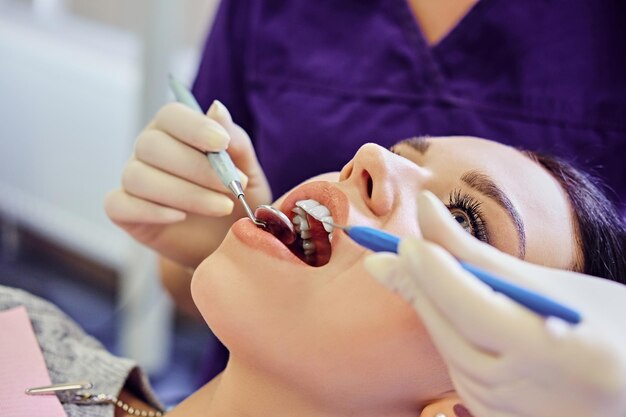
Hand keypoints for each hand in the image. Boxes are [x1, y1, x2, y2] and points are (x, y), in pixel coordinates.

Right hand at [105, 100, 270, 267]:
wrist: (228, 245)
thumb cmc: (237, 202)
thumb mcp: (248, 172)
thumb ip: (236, 143)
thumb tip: (217, 108)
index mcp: (176, 131)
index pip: (171, 115)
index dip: (194, 127)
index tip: (221, 143)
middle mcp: (149, 150)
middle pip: (152, 145)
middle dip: (197, 167)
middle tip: (232, 187)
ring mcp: (133, 180)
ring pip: (139, 176)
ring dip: (184, 193)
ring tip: (222, 207)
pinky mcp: (124, 211)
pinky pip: (119, 204)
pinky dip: (150, 210)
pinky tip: (180, 218)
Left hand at [364, 191, 625, 416]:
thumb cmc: (613, 327)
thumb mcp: (555, 285)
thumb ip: (479, 253)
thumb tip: (424, 209)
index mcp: (555, 350)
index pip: (473, 308)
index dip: (435, 273)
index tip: (406, 241)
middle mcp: (533, 393)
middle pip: (452, 333)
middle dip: (420, 288)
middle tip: (391, 254)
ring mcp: (516, 416)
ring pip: (451, 356)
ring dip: (433, 313)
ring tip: (420, 276)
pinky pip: (461, 380)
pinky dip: (452, 342)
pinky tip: (451, 318)